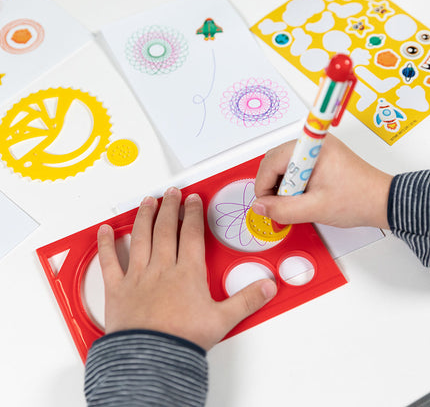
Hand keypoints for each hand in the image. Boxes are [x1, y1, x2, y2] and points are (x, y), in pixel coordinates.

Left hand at [97, 187, 276, 350]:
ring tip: (147, 201)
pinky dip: (106, 244)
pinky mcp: (118, 288)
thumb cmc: (183, 339)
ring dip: (144, 216)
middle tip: (171, 193)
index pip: (191, 234)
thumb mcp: (222, 319)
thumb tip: (267, 287)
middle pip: (165, 229)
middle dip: (169, 207)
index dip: (193, 213)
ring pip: (141, 237)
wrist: (153, 360)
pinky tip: (105, 230)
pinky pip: (109, 262)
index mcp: (186, 273)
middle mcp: (161, 268)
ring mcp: (138, 276)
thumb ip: (246, 300)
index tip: (193, 200)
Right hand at [253, 134, 391, 228]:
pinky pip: (293, 168)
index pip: (272, 161)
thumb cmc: (358, 199)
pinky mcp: (318, 158)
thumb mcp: (315, 209)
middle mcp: (312, 144)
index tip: (266, 203)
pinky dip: (291, 184)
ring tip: (297, 200)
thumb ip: (283, 209)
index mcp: (312, 148)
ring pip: (281, 165)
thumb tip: (260, 207)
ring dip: (281, 185)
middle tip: (281, 203)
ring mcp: (315, 150)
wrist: (381, 201)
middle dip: (272, 184)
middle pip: (273, 160)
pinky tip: (302, 196)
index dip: (264, 184)